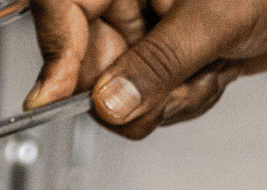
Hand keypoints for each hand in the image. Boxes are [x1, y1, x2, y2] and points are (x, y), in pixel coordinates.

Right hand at [24, 0, 266, 138]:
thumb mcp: (213, 21)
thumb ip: (159, 62)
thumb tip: (111, 103)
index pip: (61, 6)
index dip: (54, 52)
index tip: (54, 97)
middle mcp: (124, 0)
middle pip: (84, 62)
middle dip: (127, 94)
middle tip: (164, 96)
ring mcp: (139, 31)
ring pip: (117, 92)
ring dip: (163, 101)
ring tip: (204, 74)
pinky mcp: (158, 59)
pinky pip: (147, 101)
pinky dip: (180, 102)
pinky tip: (209, 76)